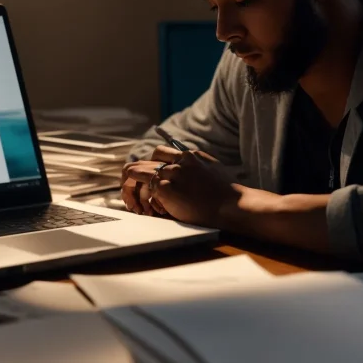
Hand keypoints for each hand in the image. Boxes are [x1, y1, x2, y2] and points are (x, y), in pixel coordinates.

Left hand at [122, 146, 239, 226]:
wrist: (233, 205)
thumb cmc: (228, 193)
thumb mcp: (212, 168)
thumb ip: (197, 165)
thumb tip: (189, 169)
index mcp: (189, 155)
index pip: (159, 153)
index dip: (151, 165)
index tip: (147, 177)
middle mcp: (177, 161)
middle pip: (144, 161)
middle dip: (134, 173)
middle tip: (130, 187)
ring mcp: (171, 174)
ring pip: (136, 171)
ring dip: (130, 185)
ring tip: (130, 198)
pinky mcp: (165, 188)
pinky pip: (143, 190)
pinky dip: (139, 199)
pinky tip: (142, 209)